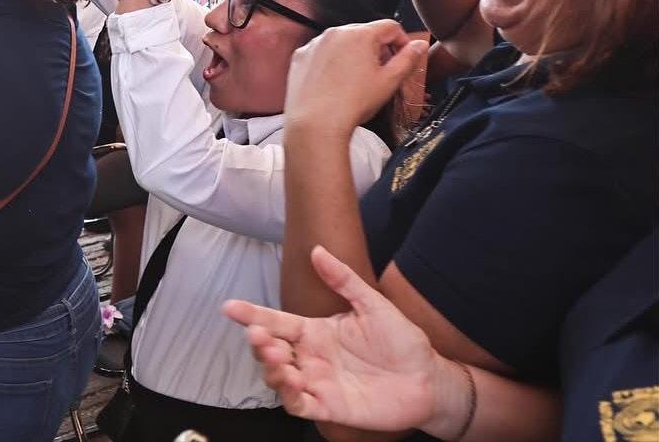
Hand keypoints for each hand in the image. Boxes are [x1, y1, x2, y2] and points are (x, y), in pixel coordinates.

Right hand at [222, 245, 442, 429]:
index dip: (251, 314)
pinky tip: (293, 383)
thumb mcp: (373, 304)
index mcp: (315, 332)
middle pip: (270, 351)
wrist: (428, 378)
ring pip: (278, 379)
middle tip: (261, 336)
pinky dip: (290, 397)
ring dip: (271, 369)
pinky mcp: (329, 408)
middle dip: (259, 344)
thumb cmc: (402, 341)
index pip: (276, 321)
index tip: (229, 307)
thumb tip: (317, 250)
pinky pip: (300, 406)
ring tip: (279, 358)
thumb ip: (343, 279)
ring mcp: (317, 383)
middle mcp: (310, 357)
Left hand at [285, 20, 427, 136]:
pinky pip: (322, 52)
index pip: (390, 26)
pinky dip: (331, 62)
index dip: (402, 41)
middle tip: (381, 73)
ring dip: (354, 54)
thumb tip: (419, 45)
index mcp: (360, 35)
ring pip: (343, 42)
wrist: (315, 123)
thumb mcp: (389, 81)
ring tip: (357, 81)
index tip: (403, 56)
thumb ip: (408, 59)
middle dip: (378, 49)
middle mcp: (335, 33)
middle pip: (365, 33)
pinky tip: (335, 82)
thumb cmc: (351, 104)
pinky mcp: (301, 56)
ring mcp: (315, 44)